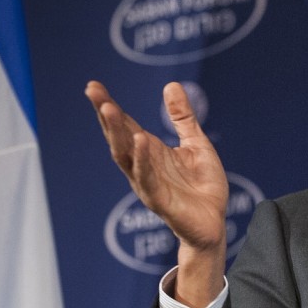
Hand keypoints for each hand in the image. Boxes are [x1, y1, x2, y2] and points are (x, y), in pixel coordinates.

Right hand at [86, 80, 227, 307]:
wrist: (215, 223)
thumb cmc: (203, 186)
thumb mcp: (196, 143)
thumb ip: (182, 117)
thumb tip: (170, 85)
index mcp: (150, 152)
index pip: (125, 126)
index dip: (109, 106)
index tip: (93, 85)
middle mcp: (143, 166)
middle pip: (118, 137)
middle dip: (106, 115)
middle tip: (93, 91)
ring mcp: (148, 184)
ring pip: (126, 156)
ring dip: (116, 133)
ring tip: (109, 108)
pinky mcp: (160, 200)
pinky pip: (148, 179)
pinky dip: (142, 160)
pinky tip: (140, 140)